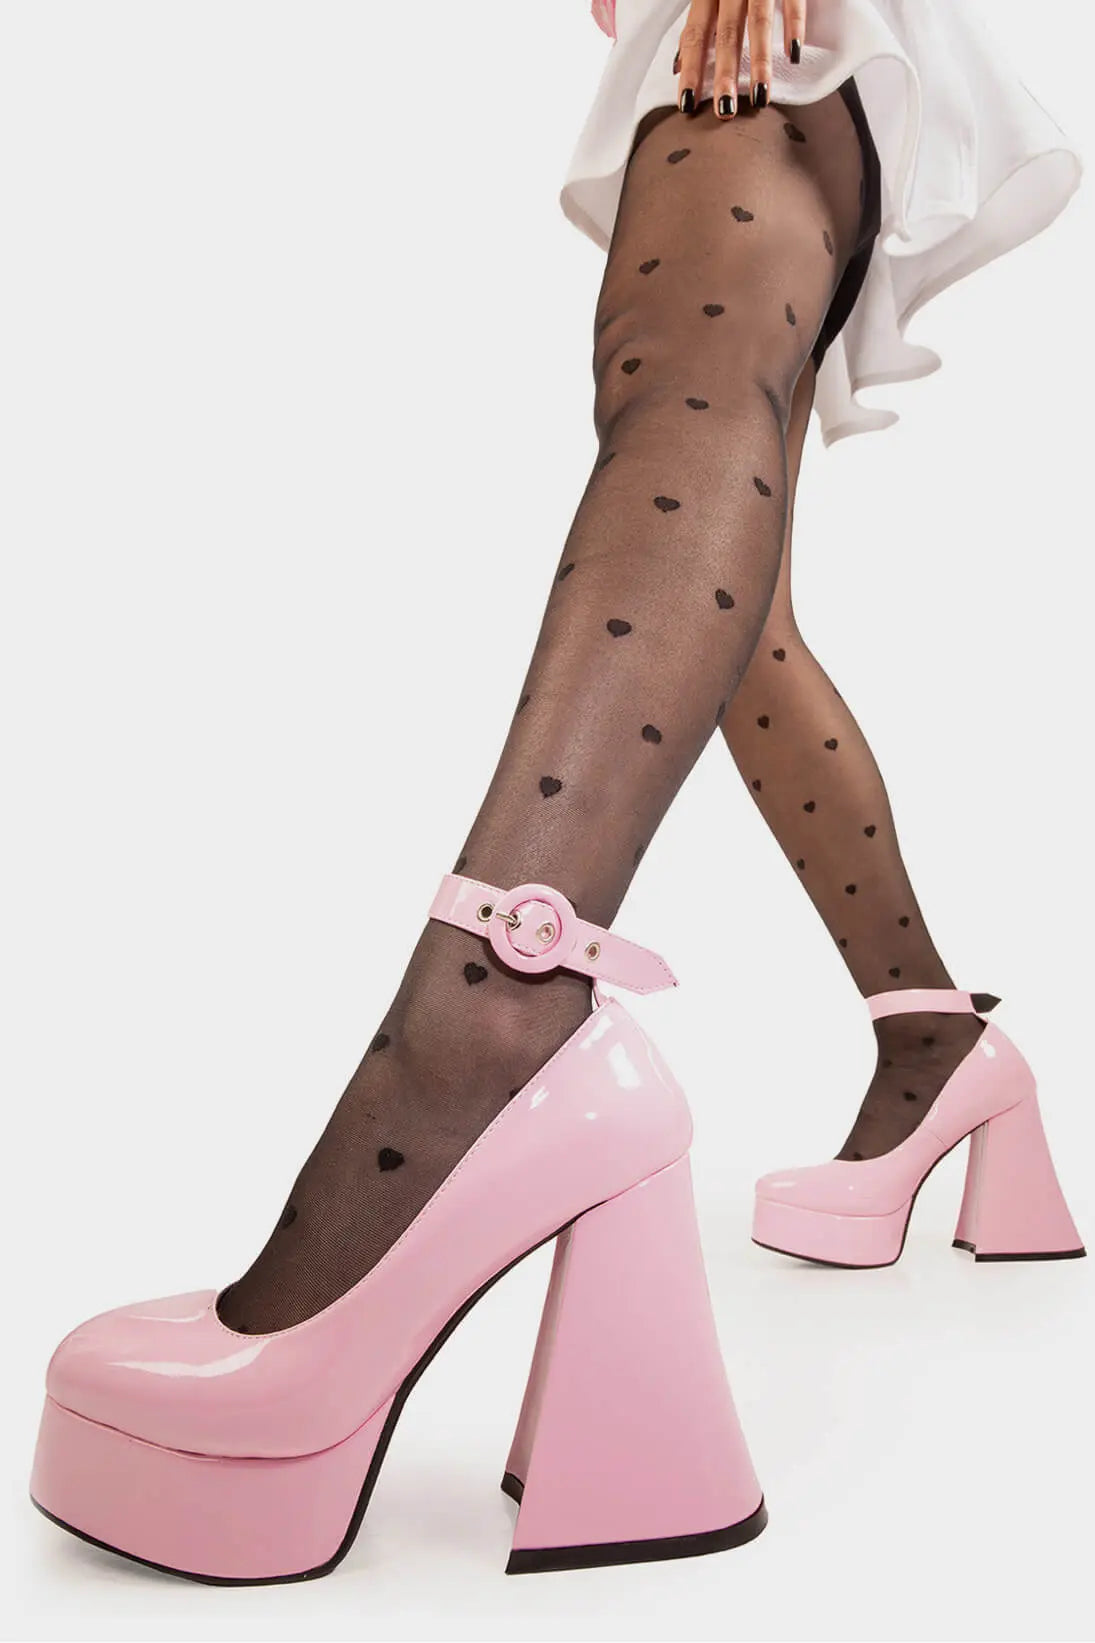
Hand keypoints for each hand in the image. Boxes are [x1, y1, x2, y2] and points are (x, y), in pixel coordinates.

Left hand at [672, 0, 805, 117]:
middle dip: (724, 74)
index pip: (695, 33)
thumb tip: (677, 65)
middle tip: (724, 110)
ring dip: (759, 61)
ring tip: (759, 97)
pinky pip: (793, 0)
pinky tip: (793, 54)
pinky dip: (794, 25)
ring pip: (758, 21)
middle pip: (726, 33)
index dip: (691, 68)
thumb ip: (699, 25)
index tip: (687, 104)